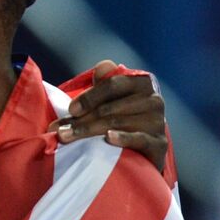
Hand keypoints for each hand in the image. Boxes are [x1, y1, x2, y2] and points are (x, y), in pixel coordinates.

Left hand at [51, 60, 166, 171]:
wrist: (144, 152)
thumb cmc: (121, 120)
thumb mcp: (110, 101)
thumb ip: (102, 85)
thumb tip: (101, 67)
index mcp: (141, 83)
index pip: (112, 84)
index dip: (89, 97)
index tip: (71, 110)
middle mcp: (153, 100)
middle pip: (110, 107)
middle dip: (81, 120)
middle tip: (60, 131)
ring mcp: (157, 122)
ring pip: (117, 123)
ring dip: (88, 131)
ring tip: (67, 138)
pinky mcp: (159, 143)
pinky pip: (139, 139)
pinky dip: (122, 138)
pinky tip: (108, 138)